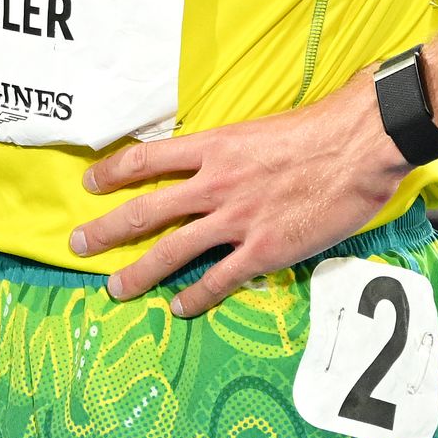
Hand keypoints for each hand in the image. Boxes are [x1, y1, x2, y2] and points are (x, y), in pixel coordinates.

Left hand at [66, 76, 404, 315]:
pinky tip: (178, 307)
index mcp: (214, 148)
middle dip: (106, 231)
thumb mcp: (260, 129)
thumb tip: (215, 159)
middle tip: (78, 246)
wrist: (359, 145)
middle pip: (145, 210)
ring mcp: (237, 220)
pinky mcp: (263, 249)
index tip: (89, 183)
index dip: (112, 173)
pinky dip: (195, 296)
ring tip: (115, 288)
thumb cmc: (320, 129)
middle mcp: (216, 184)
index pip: (147, 160)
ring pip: (172, 250)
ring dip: (139, 272)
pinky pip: (218, 279)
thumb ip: (232, 149)